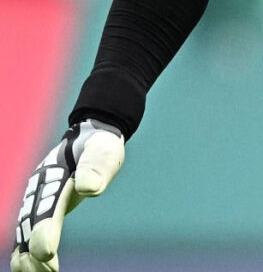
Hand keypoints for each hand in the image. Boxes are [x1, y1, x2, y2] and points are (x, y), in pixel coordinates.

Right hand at [11, 120, 123, 271]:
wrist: (90, 138)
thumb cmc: (99, 146)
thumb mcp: (103, 150)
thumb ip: (96, 166)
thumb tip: (90, 188)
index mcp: (53, 174)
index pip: (46, 206)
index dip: (45, 229)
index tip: (47, 252)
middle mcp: (38, 189)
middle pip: (31, 223)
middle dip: (36, 248)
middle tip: (47, 269)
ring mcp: (36, 200)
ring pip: (25, 232)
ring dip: (29, 255)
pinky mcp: (40, 208)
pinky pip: (27, 233)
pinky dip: (27, 252)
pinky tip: (33, 270)